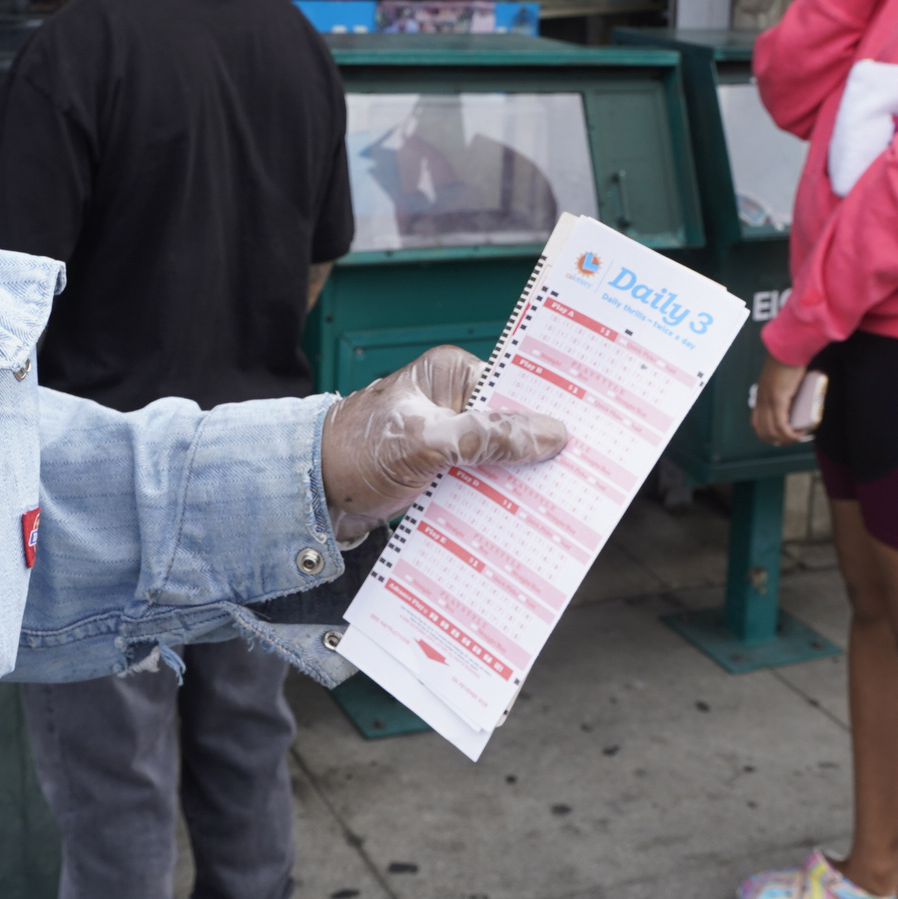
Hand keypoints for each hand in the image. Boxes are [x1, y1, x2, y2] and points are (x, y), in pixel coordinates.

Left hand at [320, 346, 567, 542]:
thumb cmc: (355, 454)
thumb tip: (551, 434)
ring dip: (520, 483)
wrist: (308, 497)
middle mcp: (452, 401)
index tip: (589, 434)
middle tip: (582, 479)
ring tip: (560, 507)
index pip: (516, 389)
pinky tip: (520, 523)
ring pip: (499, 460)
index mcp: (451, 375)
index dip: (550, 412)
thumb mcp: (426, 443)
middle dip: (541, 453)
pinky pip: (480, 484)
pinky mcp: (439, 473)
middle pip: (512, 426)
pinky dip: (496, 501)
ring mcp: (446, 439)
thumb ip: (487, 437)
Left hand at [750, 357, 809, 446]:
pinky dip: (790, 434)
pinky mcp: (778, 399)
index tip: (783, 437)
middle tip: (793, 440)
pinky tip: (799, 433)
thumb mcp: (782, 380)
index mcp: (760, 396)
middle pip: (763, 431)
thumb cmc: (789, 361)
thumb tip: (795, 399)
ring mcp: (768, 400)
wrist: (790, 349)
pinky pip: (781, 424)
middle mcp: (761, 400)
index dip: (768, 434)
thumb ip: (783, 389)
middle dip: (778, 440)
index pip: (757, 423)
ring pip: (772, 431)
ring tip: (799, 436)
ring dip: (786, 439)